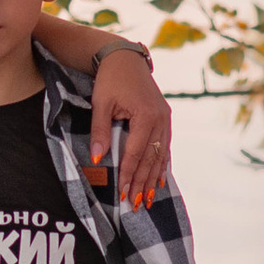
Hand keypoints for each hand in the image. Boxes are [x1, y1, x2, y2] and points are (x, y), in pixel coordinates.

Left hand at [89, 45, 171, 203]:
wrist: (124, 58)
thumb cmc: (110, 79)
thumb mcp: (101, 103)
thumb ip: (100, 131)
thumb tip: (97, 158)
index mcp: (146, 115)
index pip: (135, 153)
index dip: (129, 174)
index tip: (123, 193)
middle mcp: (161, 119)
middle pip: (151, 158)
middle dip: (142, 183)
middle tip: (135, 204)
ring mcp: (166, 118)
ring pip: (161, 155)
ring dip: (154, 178)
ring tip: (148, 199)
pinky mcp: (165, 117)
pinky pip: (165, 146)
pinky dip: (162, 164)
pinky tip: (161, 180)